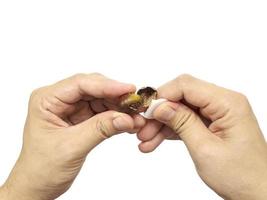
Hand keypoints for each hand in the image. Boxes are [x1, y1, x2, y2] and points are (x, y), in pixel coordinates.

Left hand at [0, 73, 144, 199]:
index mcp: (46, 100)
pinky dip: (116, 115)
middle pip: (93, 88)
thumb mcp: (72, 147)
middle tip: (136, 104)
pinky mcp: (81, 118)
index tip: (128, 90)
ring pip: (101, 98)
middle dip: (116, 96)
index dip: (107, 85)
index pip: (80, 84)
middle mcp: (59, 99)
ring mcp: (71, 108)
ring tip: (135, 116)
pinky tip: (127, 121)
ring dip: (119, 106)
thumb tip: (126, 118)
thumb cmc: (41, 168)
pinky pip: (103, 111)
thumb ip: (100, 129)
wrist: (38, 185)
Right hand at [137, 74, 266, 199]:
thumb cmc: (242, 176)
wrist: (257, 193)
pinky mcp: (212, 123)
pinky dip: (171, 130)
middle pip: (181, 96)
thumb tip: (159, 106)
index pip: (186, 85)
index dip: (162, 95)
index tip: (146, 111)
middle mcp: (223, 103)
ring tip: (146, 140)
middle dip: (160, 112)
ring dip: (162, 123)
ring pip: (181, 109)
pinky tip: (155, 141)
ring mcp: (217, 113)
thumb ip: (181, 122)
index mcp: (227, 103)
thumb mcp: (205, 149)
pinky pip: (186, 120)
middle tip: (143, 128)